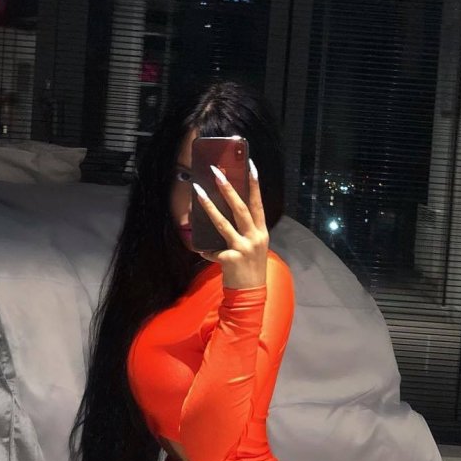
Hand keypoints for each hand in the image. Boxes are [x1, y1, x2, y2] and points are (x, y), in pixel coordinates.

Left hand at [192, 160, 268, 289]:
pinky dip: (207, 252)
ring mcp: (243, 248)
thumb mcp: (253, 248)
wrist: (250, 294)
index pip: (258, 204)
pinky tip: (205, 254)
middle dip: (228, 188)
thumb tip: (225, 218)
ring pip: (223, 223)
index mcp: (261, 233)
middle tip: (217, 172)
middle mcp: (254, 238)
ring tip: (199, 191)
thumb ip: (244, 233)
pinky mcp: (231, 258)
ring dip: (209, 206)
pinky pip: (213, 251)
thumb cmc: (250, 269)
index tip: (250, 166)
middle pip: (240, 208)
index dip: (254, 185)